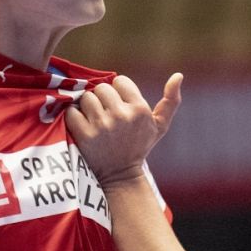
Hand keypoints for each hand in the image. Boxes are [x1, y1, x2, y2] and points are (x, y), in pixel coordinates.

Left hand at [65, 73, 182, 186]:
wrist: (120, 175)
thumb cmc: (140, 146)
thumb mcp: (159, 126)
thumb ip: (171, 101)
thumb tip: (178, 75)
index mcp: (140, 109)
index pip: (120, 81)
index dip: (117, 91)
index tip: (118, 103)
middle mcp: (122, 115)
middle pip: (102, 88)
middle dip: (102, 98)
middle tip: (105, 112)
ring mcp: (102, 126)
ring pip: (86, 97)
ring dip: (87, 106)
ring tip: (94, 118)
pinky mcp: (85, 135)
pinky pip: (72, 111)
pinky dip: (74, 116)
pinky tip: (82, 124)